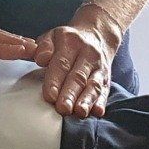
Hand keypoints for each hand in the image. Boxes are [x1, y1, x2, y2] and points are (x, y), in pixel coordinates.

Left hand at [32, 3, 120, 117]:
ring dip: (86, 100)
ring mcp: (99, 67)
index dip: (55, 81)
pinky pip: (105, 90)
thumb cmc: (68, 41)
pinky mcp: (106, 79)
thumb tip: (41, 58)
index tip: (49, 96)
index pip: (62, 63)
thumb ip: (44, 46)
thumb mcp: (52, 36)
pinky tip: (97, 111)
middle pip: (78, 77)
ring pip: (93, 85)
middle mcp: (88, 54)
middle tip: (62, 109)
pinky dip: (101, 102)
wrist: (97, 36)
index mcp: (71, 42)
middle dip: (70, 94)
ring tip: (80, 112)